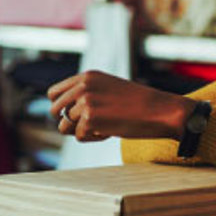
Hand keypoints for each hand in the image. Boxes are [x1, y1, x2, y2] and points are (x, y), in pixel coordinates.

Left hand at [47, 71, 194, 142]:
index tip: (75, 115)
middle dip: (69, 122)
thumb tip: (62, 116)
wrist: (162, 111)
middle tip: (90, 125)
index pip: (54, 93)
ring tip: (104, 127)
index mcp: (88, 76)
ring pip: (64, 126)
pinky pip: (80, 137)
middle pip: (55, 111)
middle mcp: (83, 86)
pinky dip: (94, 139)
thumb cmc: (140, 104)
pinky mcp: (90, 118)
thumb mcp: (110, 90)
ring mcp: (85, 101)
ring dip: (82, 131)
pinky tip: (111, 131)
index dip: (61, 107)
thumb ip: (87, 96)